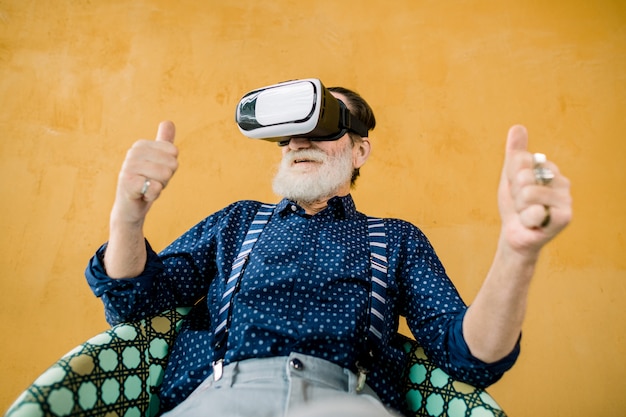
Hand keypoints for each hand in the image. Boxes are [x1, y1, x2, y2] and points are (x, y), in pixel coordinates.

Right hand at [111, 121, 177, 224]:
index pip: (173, 152)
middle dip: (166, 178)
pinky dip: (154, 195)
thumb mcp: (157, 160)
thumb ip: (163, 141)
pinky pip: (156, 187)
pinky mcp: (128, 183)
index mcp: (141, 145)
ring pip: (165, 175)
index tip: (156, 172)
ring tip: (147, 188)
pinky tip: (143, 195)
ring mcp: (128, 167)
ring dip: (160, 187)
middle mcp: (132, 153)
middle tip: (151, 182)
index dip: (170, 167)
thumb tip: (168, 121)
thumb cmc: (145, 182)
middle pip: (171, 163)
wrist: (130, 207)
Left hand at [497, 125, 571, 256]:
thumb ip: (515, 153)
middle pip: (523, 176)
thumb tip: (517, 126)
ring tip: (527, 212)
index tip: (515, 188)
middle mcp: (562, 181)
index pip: (519, 160)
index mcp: (549, 168)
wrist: (515, 233)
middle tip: (521, 203)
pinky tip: (533, 223)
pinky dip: (526, 220)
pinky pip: (533, 212)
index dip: (509, 176)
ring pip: (527, 193)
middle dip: (515, 193)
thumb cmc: (515, 204)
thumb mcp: (510, 176)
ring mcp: (565, 199)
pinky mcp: (564, 217)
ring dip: (520, 208)